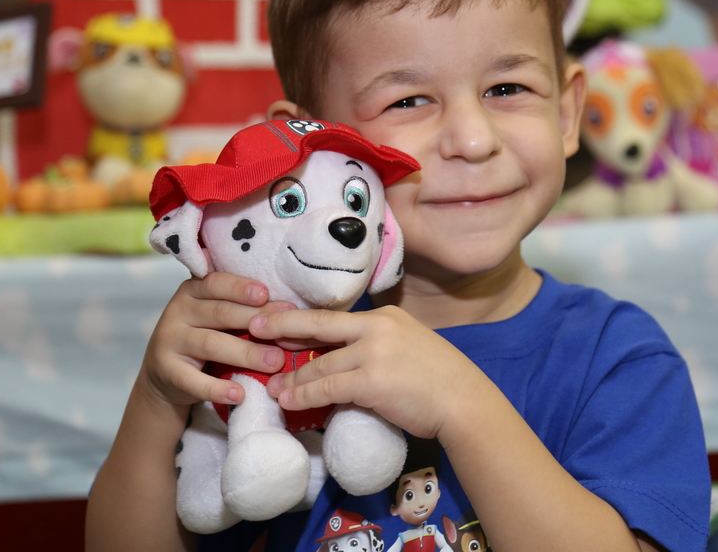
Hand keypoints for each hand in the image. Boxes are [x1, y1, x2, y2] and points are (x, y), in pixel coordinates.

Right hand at [140, 272, 293, 408]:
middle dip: (256, 321)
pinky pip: (193, 380)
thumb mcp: (218, 317)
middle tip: (286, 332)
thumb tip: (288, 312)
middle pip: (220, 313)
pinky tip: (240, 394)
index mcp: (193, 291)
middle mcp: (178, 311)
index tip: (266, 294)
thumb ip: (244, 310)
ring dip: (246, 354)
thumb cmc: (205, 335)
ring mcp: (169, 341)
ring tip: (274, 362)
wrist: (166, 373)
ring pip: (211, 344)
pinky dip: (217, 389)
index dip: (241, 288)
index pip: (216, 283)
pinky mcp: (167, 371)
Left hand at [248, 305, 494, 441]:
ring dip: (291, 377)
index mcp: (385, 315)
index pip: (334, 315)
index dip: (302, 318)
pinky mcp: (371, 381)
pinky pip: (327, 388)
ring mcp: (373, 352)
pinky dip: (304, 395)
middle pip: (318, 324)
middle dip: (282, 327)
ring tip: (272, 387)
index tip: (276, 318)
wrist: (463, 400)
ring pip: (319, 364)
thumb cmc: (439, 378)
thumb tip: (347, 354)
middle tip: (254, 329)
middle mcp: (377, 327)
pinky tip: (289, 401)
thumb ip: (379, 343)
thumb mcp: (409, 344)